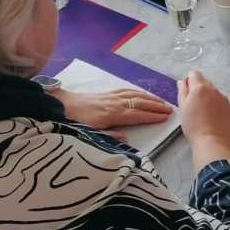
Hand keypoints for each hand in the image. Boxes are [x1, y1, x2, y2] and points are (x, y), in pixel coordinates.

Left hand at [57, 87, 173, 129]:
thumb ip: (109, 136)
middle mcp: (114, 103)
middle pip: (139, 103)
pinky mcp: (106, 93)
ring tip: (161, 101)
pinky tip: (142, 93)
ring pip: (135, 95)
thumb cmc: (74, 122)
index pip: (137, 115)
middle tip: (170, 109)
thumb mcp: (89, 134)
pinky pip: (126, 90)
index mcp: (112, 114)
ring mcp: (111, 96)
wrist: (60, 105)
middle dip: (155, 106)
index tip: (165, 117)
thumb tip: (127, 139)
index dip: (152, 116)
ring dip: (149, 98)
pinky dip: (138, 91)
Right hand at [178, 70, 229, 167]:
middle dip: (198, 89)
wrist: (212, 141)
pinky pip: (221, 101)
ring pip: (213, 92)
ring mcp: (223, 98)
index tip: (187, 92)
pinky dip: (216, 105)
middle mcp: (214, 89)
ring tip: (203, 113)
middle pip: (204, 82)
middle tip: (193, 105)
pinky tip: (211, 117)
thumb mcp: (182, 108)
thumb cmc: (194, 126)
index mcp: (200, 87)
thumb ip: (182, 91)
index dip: (189, 81)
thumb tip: (182, 82)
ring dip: (208, 97)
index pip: (194, 73)